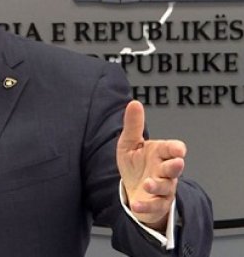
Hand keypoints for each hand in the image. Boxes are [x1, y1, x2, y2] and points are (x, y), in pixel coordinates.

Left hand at [116, 100, 185, 230]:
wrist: (133, 189)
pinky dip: (145, 206)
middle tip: (176, 163)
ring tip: (148, 183)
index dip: (176, 149)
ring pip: (165, 188)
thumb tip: (134, 103)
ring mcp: (163, 188)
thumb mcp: (130, 143)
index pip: (173, 149)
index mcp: (160, 153)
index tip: (178, 149)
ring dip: (157, 186)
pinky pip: (154, 206)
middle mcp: (164, 171)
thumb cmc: (135, 163)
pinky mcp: (156, 204)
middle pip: (174, 168)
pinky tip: (136, 205)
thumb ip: (133, 125)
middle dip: (175, 166)